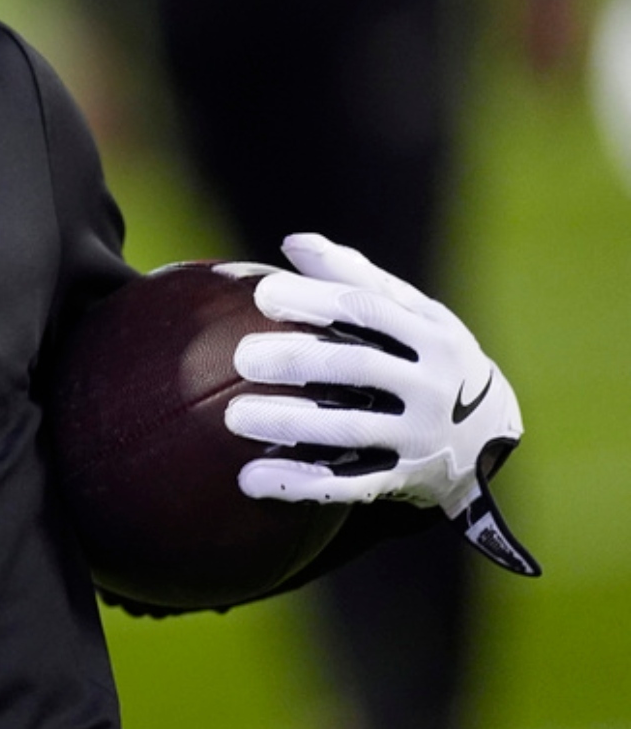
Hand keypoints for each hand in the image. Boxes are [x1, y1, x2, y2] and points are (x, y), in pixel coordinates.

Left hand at [223, 234, 539, 575]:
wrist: (492, 436)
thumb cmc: (430, 357)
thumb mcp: (415, 314)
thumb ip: (356, 278)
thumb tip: (293, 243)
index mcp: (431, 336)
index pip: (368, 310)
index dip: (314, 300)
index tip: (263, 295)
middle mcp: (430, 386)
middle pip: (357, 367)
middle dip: (298, 360)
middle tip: (243, 356)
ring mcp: (419, 437)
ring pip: (350, 429)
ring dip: (290, 423)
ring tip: (234, 417)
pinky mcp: (404, 480)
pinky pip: (348, 485)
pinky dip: (299, 483)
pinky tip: (250, 479)